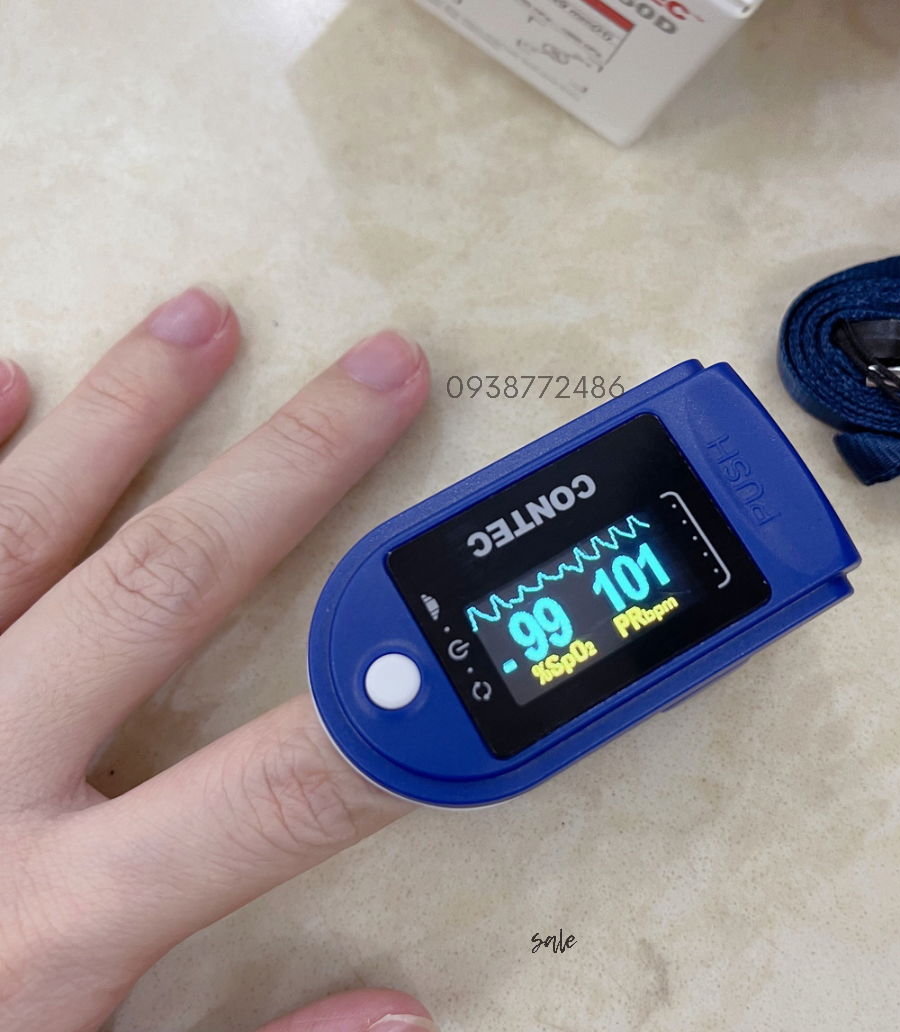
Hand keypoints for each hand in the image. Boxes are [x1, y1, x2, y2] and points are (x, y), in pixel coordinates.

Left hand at [0, 288, 437, 1031]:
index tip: (474, 630)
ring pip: (22, 526)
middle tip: (377, 373)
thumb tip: (404, 1019)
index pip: (274, 790)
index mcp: (50, 914)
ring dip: (123, 410)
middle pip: (161, 585)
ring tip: (200, 315)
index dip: (389, 713)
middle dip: (289, 468)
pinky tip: (4, 376)